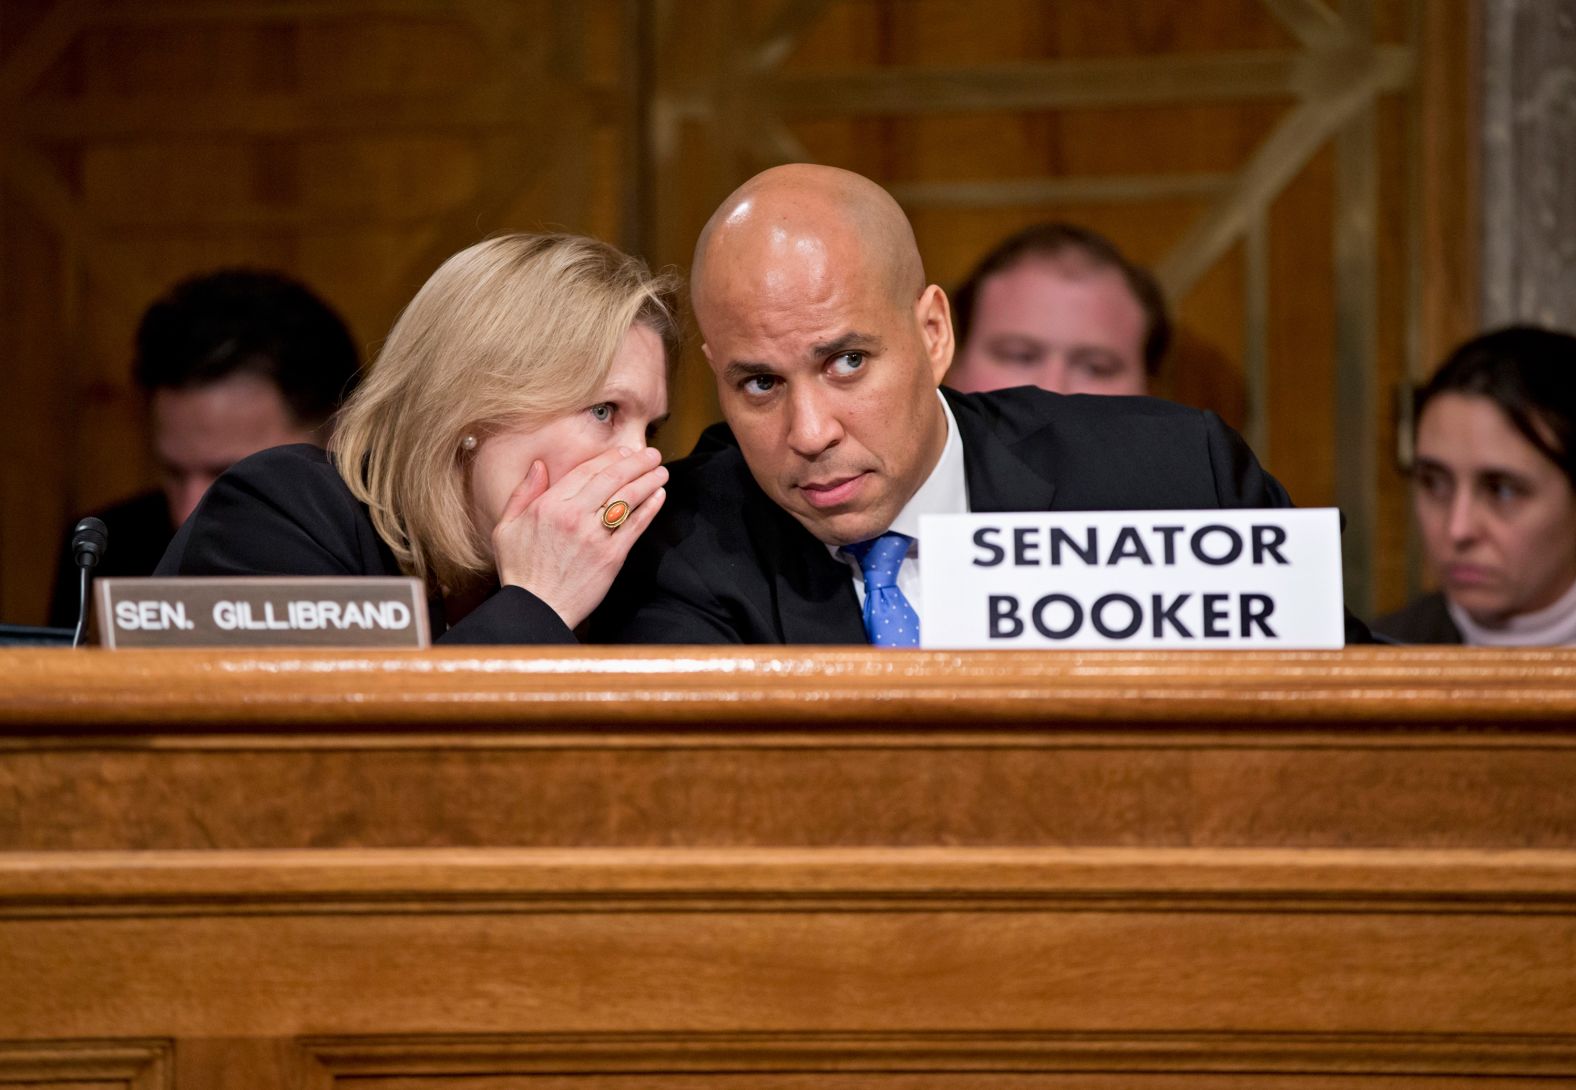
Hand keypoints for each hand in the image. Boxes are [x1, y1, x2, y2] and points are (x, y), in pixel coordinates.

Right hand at [489, 446, 667, 628]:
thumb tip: (539, 465)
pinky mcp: (612, 556)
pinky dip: (650, 508)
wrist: (537, 609)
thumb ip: (523, 493)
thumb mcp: (507, 527)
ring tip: (661, 471)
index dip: (609, 458)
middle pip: (612, 478)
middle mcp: (574, 517)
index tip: (623, 452)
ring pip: (628, 498)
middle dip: (636, 462)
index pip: (586, 471)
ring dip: (648, 480)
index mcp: (549, 506)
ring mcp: (595, 536)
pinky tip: (659, 496)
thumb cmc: (520, 570)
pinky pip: (636, 525)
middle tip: (651, 454)